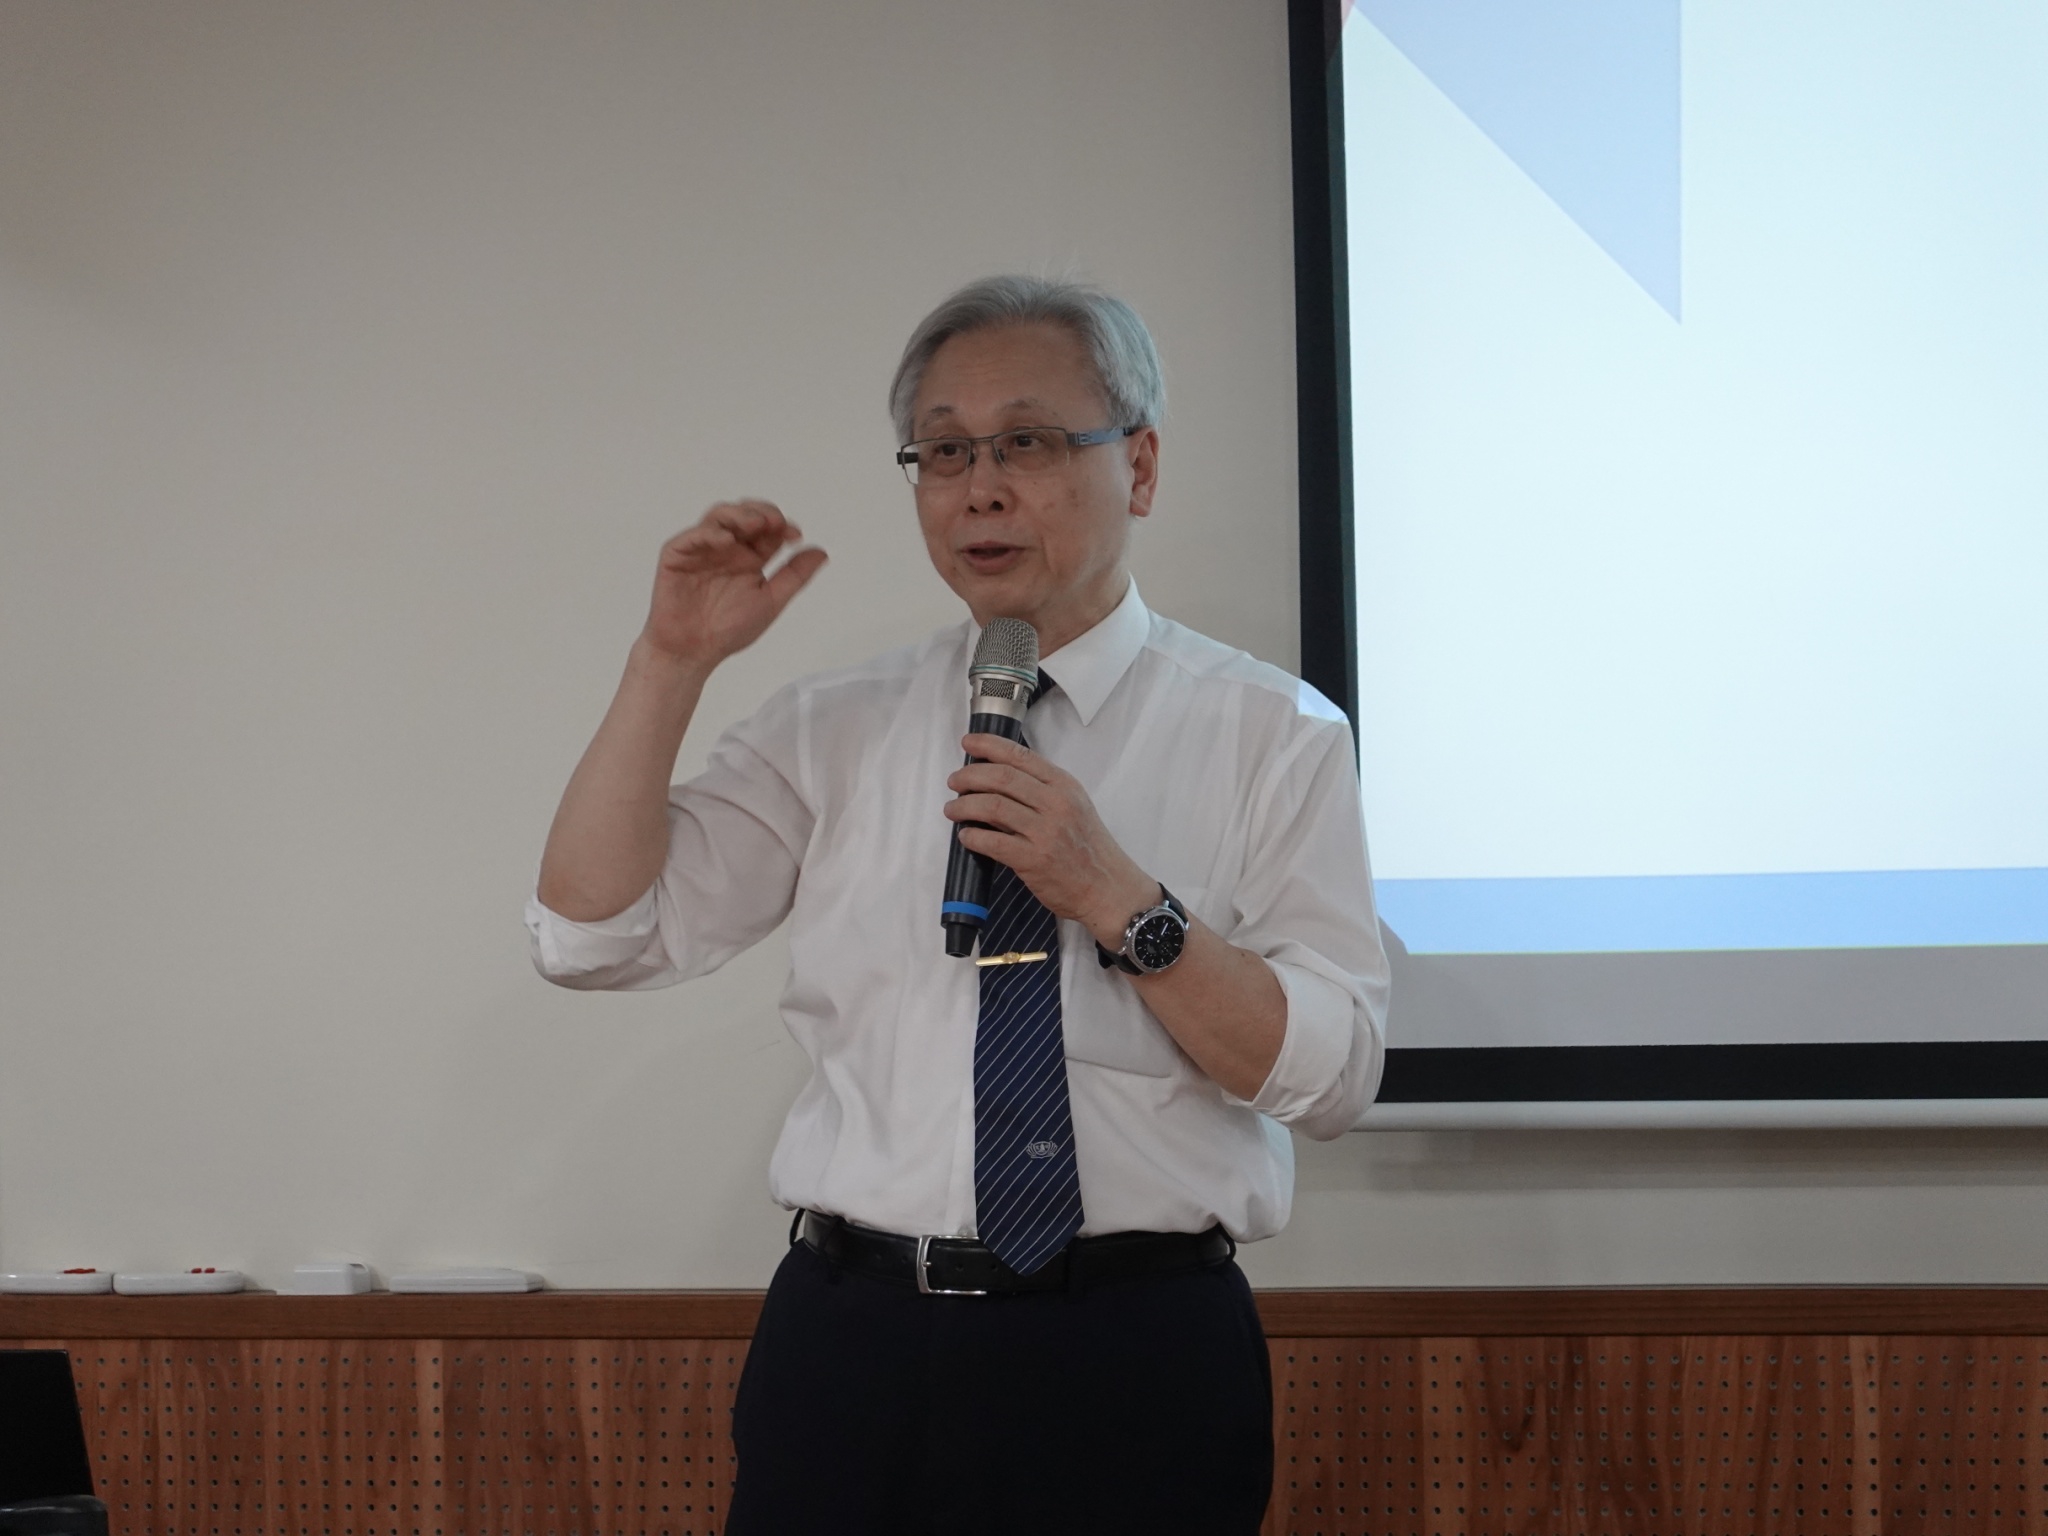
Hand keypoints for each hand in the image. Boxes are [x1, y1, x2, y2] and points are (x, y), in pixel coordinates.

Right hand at [641, 501, 827, 665]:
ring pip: (719, 516)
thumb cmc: (728, 630)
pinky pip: (692, 536)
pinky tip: (727, 541)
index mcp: (750, 557)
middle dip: (762, 512)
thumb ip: (794, 576)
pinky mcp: (677, 555)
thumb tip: (821, 552)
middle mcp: (727, 548)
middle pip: (745, 515)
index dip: (783, 525)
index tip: (795, 535)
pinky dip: (710, 533)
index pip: (769, 530)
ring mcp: (702, 549)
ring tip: (755, 524)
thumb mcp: (771, 601)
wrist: (692, 651)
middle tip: (775, 522)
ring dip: (739, 515)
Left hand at [946, 733, 1159, 946]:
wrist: (1108, 888)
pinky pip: (992, 841)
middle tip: (954, 782)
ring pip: (992, 806)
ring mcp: (1045, 832)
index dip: (989, 745)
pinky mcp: (1033, 860)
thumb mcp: (1073, 808)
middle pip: (1001, 777)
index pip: (1020, 755)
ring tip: (952, 809)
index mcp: (1064, 786)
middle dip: (969, 776)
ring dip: (964, 805)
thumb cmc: (1089, 849)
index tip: (969, 742)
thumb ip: (1040, 793)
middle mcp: (1056, 803)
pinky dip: (972, 836)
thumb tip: (994, 785)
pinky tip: (966, 836)